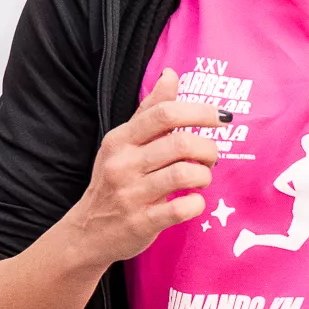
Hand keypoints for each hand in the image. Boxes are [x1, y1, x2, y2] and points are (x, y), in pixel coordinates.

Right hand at [67, 71, 224, 263]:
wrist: (87, 233)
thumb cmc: (114, 181)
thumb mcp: (123, 143)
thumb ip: (149, 110)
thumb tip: (171, 75)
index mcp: (120, 140)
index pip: (164, 114)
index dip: (200, 112)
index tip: (222, 119)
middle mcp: (123, 164)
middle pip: (181, 143)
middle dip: (208, 148)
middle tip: (210, 157)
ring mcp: (131, 195)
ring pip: (184, 174)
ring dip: (204, 175)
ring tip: (201, 178)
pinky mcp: (141, 223)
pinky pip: (182, 209)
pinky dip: (197, 203)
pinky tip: (193, 201)